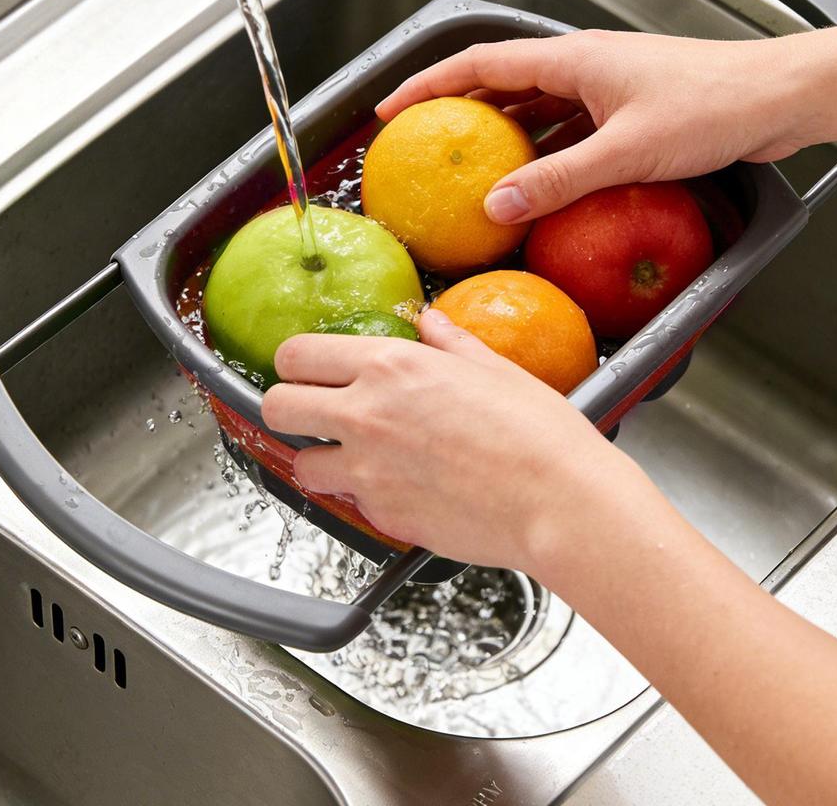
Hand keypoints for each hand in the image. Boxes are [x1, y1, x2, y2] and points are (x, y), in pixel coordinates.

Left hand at [259, 310, 621, 570]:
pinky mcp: (381, 515)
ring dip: (320, 458)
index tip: (306, 369)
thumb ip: (449, 342)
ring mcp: (367, 470)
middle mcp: (367, 414)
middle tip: (313, 411)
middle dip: (287, 407)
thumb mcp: (494, 368)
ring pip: (301, 464)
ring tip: (357, 457)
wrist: (559, 502)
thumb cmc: (538, 434)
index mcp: (391, 366)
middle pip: (277, 407)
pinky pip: (349, 502)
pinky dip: (365, 496)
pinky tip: (403, 487)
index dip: (296, 362)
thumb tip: (430, 321)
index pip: (298, 354)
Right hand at [376, 29, 806, 222]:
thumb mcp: (626, 149)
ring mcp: (604, 92)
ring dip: (499, 140)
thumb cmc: (715, 104)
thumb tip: (498, 207)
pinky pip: (566, 135)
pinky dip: (542, 159)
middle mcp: (583, 69)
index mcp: (573, 58)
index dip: (429, 83)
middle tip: (422, 147)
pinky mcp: (626, 116)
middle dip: (456, 113)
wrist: (780, 99)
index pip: (480, 62)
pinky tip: (534, 187)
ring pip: (534, 113)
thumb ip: (558, 180)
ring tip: (466, 174)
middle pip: (500, 85)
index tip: (391, 109)